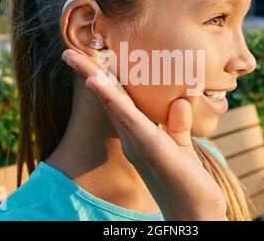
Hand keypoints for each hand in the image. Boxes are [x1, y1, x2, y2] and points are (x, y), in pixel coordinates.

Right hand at [61, 48, 226, 219]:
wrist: (195, 212)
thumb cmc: (187, 181)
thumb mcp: (182, 148)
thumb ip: (178, 125)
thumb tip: (181, 101)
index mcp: (138, 135)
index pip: (119, 101)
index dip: (105, 80)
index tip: (92, 60)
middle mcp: (132, 137)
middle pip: (108, 99)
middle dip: (88, 74)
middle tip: (68, 52)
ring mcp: (137, 142)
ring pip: (112, 103)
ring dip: (93, 78)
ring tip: (73, 57)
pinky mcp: (149, 146)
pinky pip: (127, 117)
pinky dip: (111, 97)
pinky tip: (97, 81)